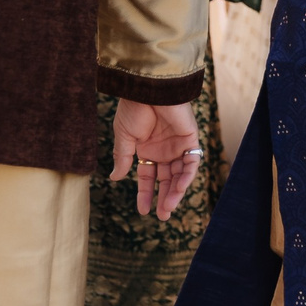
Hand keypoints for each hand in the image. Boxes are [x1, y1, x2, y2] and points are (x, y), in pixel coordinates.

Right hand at [112, 100, 202, 217]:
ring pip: (179, 175)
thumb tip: (114, 178)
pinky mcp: (190, 139)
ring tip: (167, 208)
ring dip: (175, 192)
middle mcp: (163, 149)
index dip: (145, 194)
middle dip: (164, 198)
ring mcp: (177, 145)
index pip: (148, 177)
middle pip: (166, 179)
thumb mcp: (124, 137)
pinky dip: (186, 177)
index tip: (142, 211)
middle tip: (162, 216)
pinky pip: (191, 162)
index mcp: (147, 149)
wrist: (148, 89)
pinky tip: (178, 190)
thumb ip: (122, 158)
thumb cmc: (133, 109)